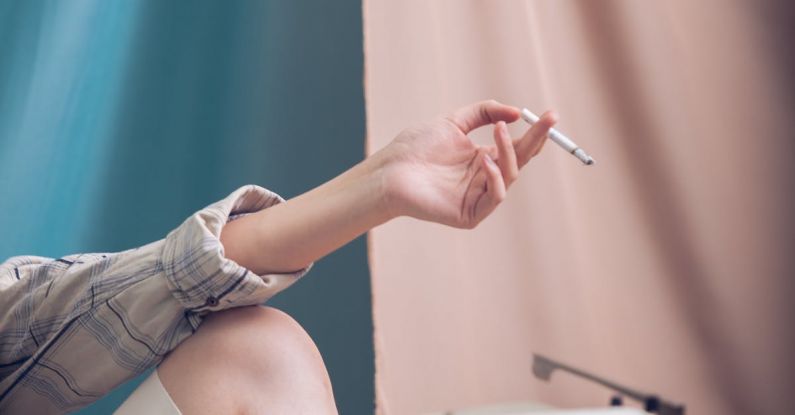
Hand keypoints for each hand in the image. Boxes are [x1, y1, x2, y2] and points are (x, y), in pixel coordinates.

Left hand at [376, 100, 557, 227]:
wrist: (391, 170)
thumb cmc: (416, 147)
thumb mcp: (453, 121)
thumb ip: (485, 112)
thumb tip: (517, 113)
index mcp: (482, 158)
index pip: (517, 146)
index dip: (535, 133)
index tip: (551, 115)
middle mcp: (484, 178)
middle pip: (520, 160)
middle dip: (535, 140)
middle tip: (548, 121)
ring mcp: (479, 197)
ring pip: (510, 175)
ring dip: (509, 152)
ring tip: (498, 131)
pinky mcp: (471, 214)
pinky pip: (495, 197)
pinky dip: (496, 178)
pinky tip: (484, 161)